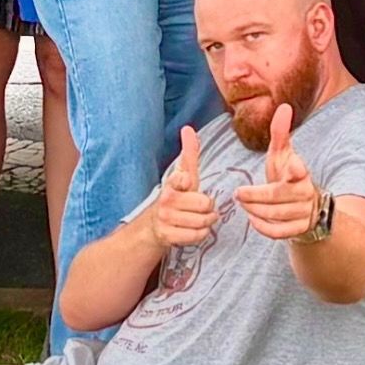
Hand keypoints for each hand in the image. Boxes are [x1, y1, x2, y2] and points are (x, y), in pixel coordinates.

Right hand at [151, 125, 219, 248]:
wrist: (156, 224)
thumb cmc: (177, 195)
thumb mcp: (184, 174)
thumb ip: (189, 152)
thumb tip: (188, 128)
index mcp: (172, 183)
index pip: (180, 178)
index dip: (185, 180)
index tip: (186, 182)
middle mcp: (167, 200)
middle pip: (204, 204)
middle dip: (208, 206)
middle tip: (203, 206)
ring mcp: (166, 219)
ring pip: (203, 221)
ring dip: (207, 220)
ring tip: (201, 217)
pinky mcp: (168, 236)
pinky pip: (197, 236)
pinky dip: (201, 233)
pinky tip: (196, 228)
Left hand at [234, 103, 319, 238]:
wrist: (307, 207)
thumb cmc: (288, 176)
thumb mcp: (283, 154)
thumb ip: (280, 133)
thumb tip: (284, 106)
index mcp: (302, 173)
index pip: (301, 170)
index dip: (297, 168)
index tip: (293, 164)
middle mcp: (305, 192)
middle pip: (278, 196)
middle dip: (256, 196)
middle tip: (238, 194)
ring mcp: (303, 212)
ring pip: (276, 214)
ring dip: (255, 210)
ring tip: (243, 204)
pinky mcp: (298, 229)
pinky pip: (279, 232)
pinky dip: (263, 226)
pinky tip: (252, 218)